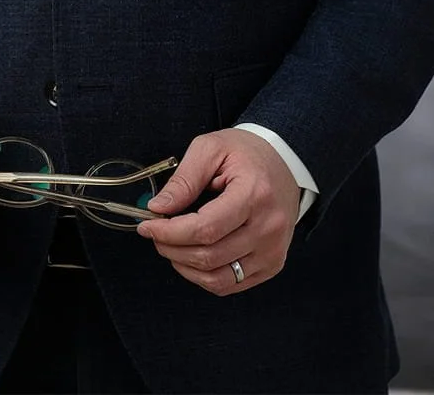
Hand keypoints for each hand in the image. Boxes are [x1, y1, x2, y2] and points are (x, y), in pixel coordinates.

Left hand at [137, 128, 298, 294]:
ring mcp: (272, 251)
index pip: (205, 229)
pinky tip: (192, 257)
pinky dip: (204, 276)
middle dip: (172, 248)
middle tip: (156, 234)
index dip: (170, 233)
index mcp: (254, 195)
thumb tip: (158, 208)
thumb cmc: (248, 153)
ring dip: (185, 266)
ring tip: (172, 246)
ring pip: (218, 278)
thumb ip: (184, 179)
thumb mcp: (211, 149)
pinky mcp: (272, 264)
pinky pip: (230, 284)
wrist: (285, 161)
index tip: (148, 226)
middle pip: (209, 256)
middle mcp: (268, 228)